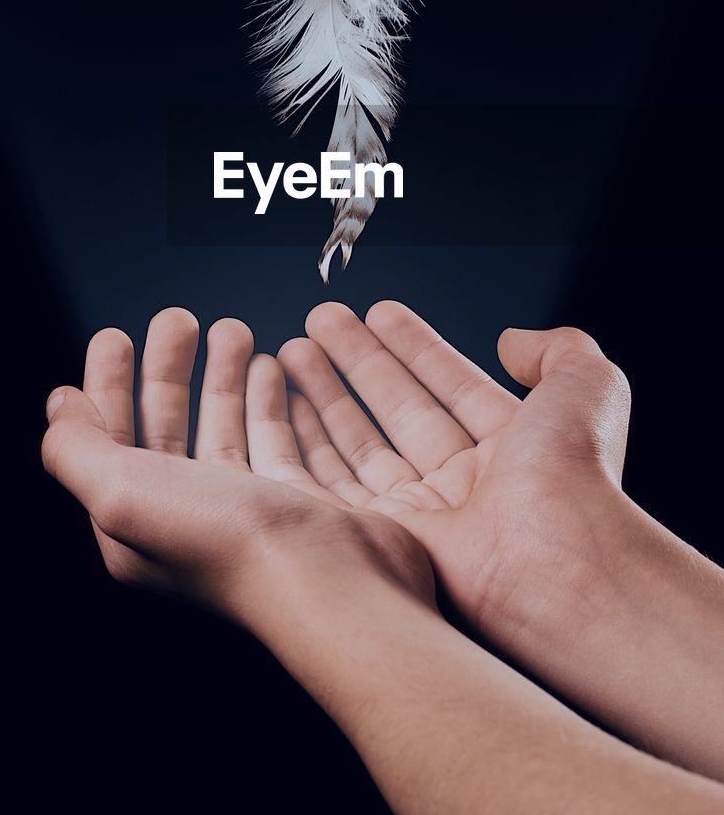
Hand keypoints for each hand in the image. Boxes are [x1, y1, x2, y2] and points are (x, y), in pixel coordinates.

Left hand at [41, 307, 433, 627]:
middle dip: (168, 369)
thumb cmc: (231, 545)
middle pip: (169, 427)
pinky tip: (275, 368)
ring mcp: (248, 509)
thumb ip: (77, 450)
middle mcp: (190, 518)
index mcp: (139, 523)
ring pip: (226, 426)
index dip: (107, 388)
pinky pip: (280, 436)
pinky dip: (272, 397)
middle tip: (178, 319)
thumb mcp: (122, 493)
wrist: (336, 582)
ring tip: (232, 330)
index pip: (110, 444)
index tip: (116, 338)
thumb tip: (60, 407)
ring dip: (223, 375)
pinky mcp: (299, 499)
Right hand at [279, 300, 628, 626]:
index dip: (413, 346)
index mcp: (511, 451)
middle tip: (322, 321)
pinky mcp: (381, 540)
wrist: (555, 560)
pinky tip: (285, 405)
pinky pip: (331, 484)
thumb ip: (559, 349)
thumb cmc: (576, 479)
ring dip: (324, 395)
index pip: (449, 386)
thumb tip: (514, 340)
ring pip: (359, 444)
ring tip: (293, 350)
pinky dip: (304, 442)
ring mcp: (421, 516)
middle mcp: (463, 484)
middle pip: (396, 409)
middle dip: (356, 361)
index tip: (379, 313)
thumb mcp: (587, 386)